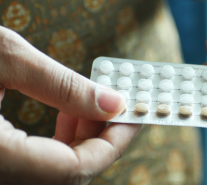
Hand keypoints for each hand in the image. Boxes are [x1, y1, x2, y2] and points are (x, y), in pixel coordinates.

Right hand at [0, 26, 141, 184]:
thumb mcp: (3, 57)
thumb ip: (62, 85)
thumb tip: (113, 101)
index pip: (77, 168)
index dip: (114, 142)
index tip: (135, 115)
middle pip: (71, 173)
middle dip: (102, 138)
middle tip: (117, 105)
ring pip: (56, 171)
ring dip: (84, 139)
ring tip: (93, 105)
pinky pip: (39, 163)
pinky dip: (61, 142)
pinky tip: (68, 114)